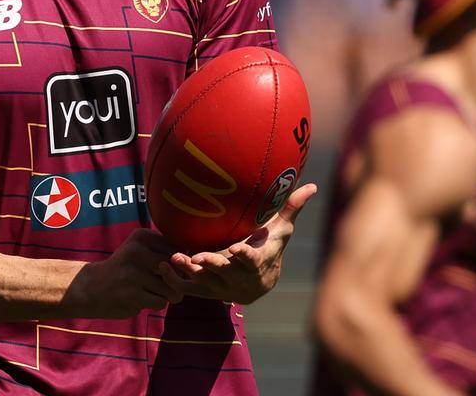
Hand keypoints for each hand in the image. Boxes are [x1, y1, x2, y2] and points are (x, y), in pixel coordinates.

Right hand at [66, 229, 183, 318]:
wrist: (93, 287)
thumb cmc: (125, 268)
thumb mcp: (140, 249)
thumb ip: (165, 251)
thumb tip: (193, 262)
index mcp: (142, 236)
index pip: (178, 250)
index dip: (179, 264)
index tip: (167, 269)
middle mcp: (137, 251)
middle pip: (176, 270)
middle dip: (176, 281)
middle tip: (164, 284)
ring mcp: (134, 273)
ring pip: (170, 288)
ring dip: (167, 294)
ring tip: (153, 291)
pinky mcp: (131, 294)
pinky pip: (160, 302)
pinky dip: (156, 303)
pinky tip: (143, 299)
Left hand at [158, 183, 316, 303]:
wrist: (258, 284)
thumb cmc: (268, 247)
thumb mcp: (280, 230)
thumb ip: (291, 208)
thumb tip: (312, 185)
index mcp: (256, 263)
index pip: (252, 260)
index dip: (244, 256)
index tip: (236, 249)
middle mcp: (238, 278)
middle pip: (224, 273)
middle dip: (212, 265)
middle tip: (197, 257)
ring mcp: (221, 286)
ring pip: (203, 282)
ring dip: (188, 271)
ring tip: (174, 257)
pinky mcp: (205, 291)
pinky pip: (188, 289)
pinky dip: (174, 280)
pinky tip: (163, 266)